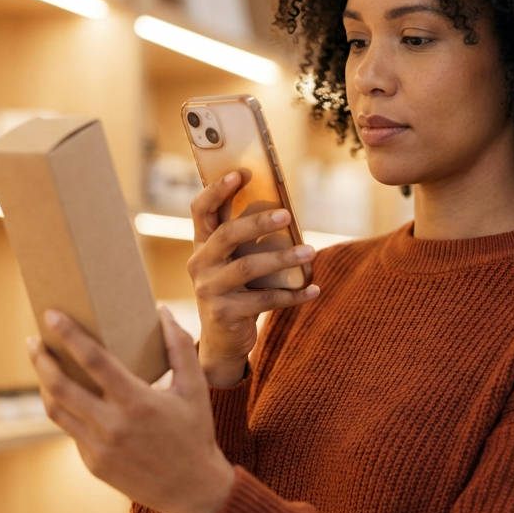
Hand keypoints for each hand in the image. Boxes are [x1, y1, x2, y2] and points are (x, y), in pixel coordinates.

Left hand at [29, 307, 235, 512]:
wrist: (192, 489)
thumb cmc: (194, 433)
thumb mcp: (195, 387)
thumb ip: (179, 346)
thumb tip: (163, 311)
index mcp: (137, 402)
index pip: (93, 360)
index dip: (69, 335)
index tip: (51, 314)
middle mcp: (113, 426)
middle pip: (60, 386)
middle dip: (41, 359)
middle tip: (33, 340)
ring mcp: (99, 448)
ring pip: (56, 410)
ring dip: (43, 384)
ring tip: (42, 365)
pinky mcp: (93, 465)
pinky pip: (71, 431)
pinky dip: (67, 410)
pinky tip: (68, 396)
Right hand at [189, 171, 320, 386]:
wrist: (222, 340)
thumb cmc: (235, 290)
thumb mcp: (233, 261)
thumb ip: (246, 237)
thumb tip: (283, 208)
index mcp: (201, 244)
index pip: (200, 209)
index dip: (217, 189)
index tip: (240, 172)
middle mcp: (199, 263)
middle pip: (227, 235)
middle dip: (258, 222)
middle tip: (288, 214)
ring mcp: (209, 289)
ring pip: (247, 267)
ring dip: (282, 259)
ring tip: (310, 251)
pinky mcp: (224, 313)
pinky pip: (263, 301)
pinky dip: (292, 295)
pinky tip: (313, 289)